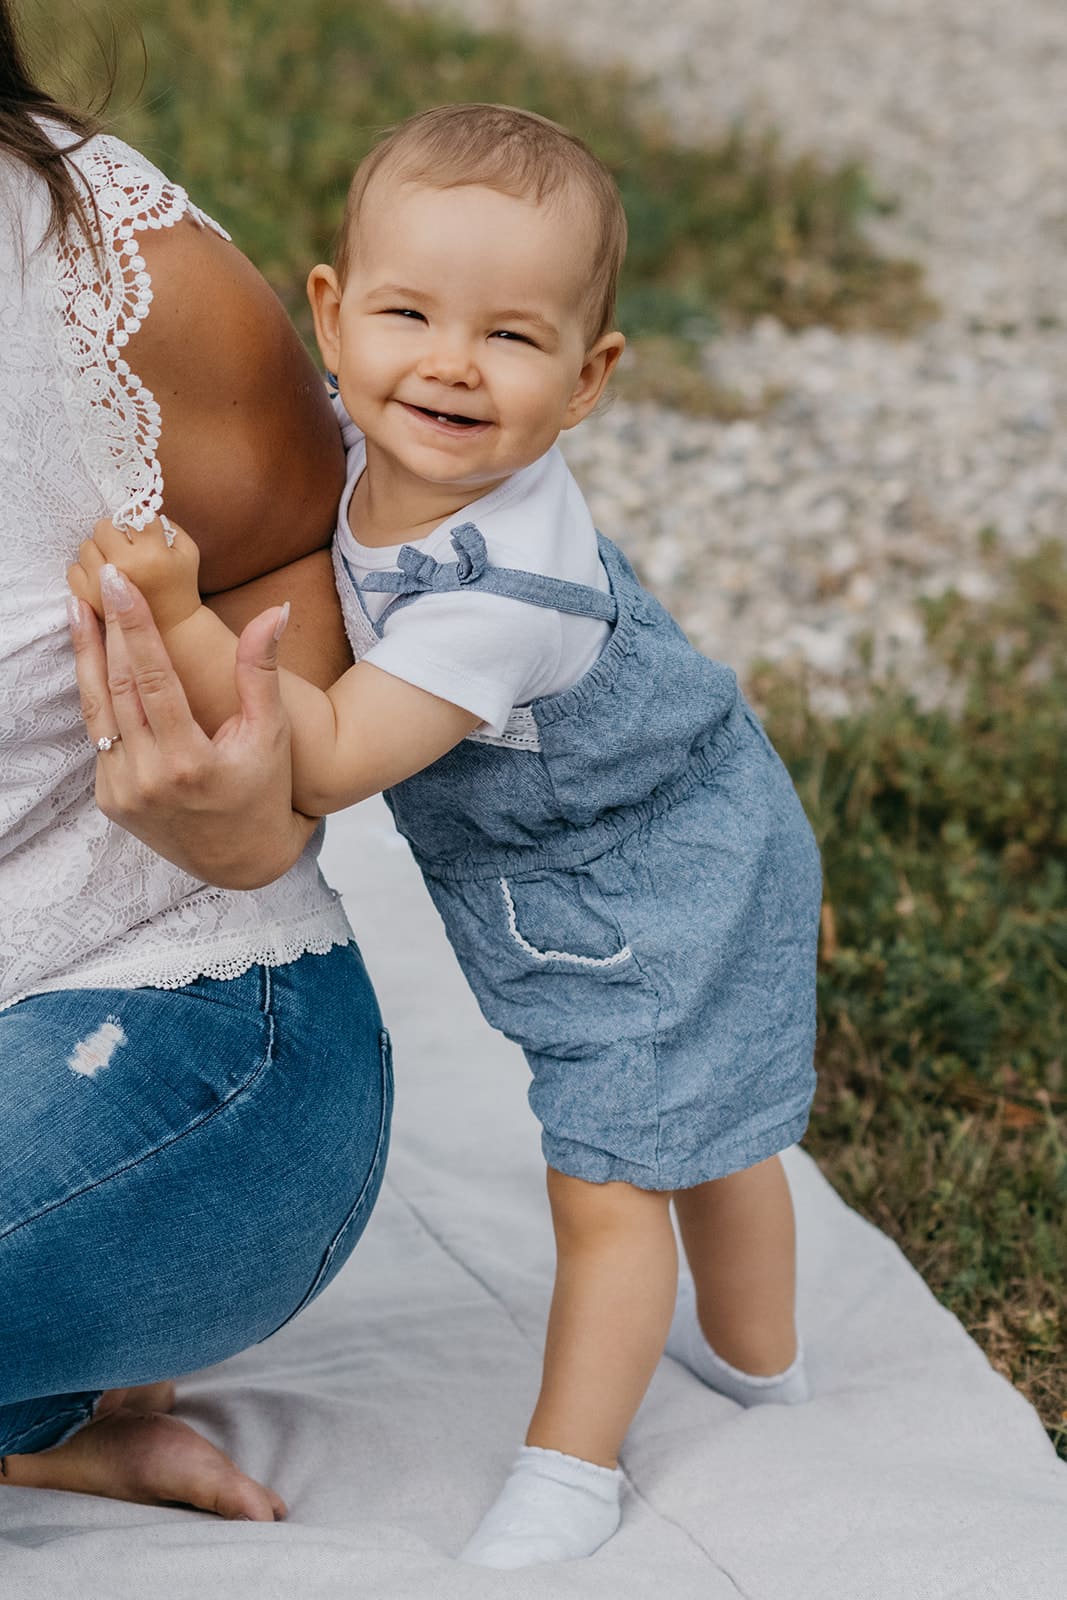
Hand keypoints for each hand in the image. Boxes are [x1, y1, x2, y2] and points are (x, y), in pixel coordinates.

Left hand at [68, 515, 201, 634]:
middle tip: (126, 545)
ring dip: (99, 549)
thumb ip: (168, 524)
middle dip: (115, 532)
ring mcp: (103, 585)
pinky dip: (86, 570)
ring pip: (86, 546)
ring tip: (115, 562)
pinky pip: (74, 569)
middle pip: (103, 527)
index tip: (144, 532)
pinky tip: (103, 577)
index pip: (134, 515)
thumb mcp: (188, 551)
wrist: (173, 629)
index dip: (139, 521)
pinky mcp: (89, 599)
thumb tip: (139, 509)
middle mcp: (125, 567)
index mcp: (153, 554)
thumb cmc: (180, 585)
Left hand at [69, 566, 317, 890]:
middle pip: (118, 688)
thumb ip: (262, 671)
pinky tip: (98, 662)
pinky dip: (99, 697)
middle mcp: (148, 781)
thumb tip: (277, 610)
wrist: (242, 860)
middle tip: (103, 579)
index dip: (134, 628)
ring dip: (87, 657)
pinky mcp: (110, 801)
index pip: (153, 681)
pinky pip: (101, 737)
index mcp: (189, 763)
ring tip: (79, 608)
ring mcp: (123, 794)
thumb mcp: (270, 733)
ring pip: (97, 711)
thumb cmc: (264, 791)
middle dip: (107, 629)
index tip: (120, 584)